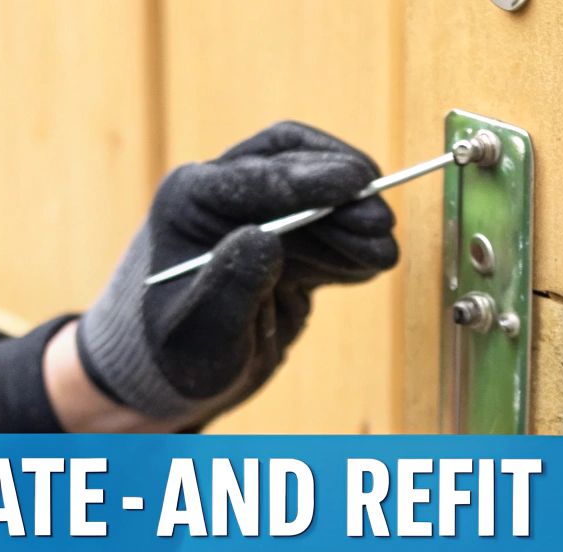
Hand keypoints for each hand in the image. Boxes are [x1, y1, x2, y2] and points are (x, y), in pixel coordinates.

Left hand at [74, 122, 400, 424]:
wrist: (181, 371)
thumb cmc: (178, 353)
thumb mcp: (200, 332)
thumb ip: (229, 285)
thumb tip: (266, 237)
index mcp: (188, 200)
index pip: (253, 174)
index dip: (306, 178)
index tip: (353, 182)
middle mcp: (222, 194)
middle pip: (293, 168)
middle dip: (342, 192)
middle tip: (382, 221)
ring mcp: (258, 213)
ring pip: (318, 196)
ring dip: (355, 219)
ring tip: (384, 254)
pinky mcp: (287, 238)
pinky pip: (328, 229)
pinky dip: (353, 243)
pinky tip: (370, 264)